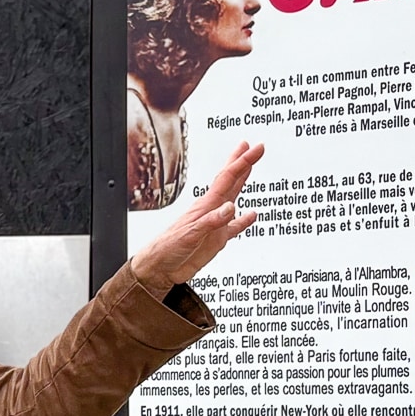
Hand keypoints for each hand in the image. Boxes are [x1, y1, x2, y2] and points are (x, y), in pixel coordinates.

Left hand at [129, 141, 263, 293]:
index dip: (243, 162)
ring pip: (233, 197)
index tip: (255, 148)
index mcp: (205, 206)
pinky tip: (252, 215)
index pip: (228, 178)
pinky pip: (234, 227)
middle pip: (230, 180)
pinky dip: (244, 221)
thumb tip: (230, 207)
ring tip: (250, 168)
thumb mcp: (190, 234)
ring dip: (243, 182)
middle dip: (243, 163)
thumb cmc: (167, 248)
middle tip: (254, 147)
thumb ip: (211, 221)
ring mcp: (215, 223)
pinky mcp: (216, 239)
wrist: (159, 267)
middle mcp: (211, 210)